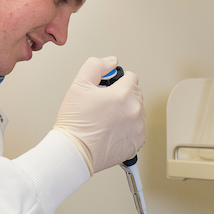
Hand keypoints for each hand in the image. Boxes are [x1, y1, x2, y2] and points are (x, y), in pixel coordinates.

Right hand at [53, 56, 144, 173]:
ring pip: (137, 112)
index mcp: (123, 94)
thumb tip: (112, 61)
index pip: (131, 77)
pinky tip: (112, 131)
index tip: (108, 88)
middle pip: (135, 94)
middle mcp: (135, 110)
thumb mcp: (78, 85)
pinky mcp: (138, 142)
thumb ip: (96, 66)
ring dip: (127, 112)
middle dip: (122, 96)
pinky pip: (138, 129)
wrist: (75, 151)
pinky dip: (128, 129)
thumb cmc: (75, 123)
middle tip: (104, 105)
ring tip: (107, 120)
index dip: (117, 81)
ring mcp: (138, 127)